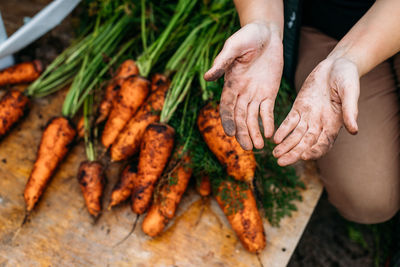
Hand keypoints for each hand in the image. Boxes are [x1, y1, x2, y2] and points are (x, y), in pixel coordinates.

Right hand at [204, 21, 282, 149]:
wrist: (266, 32)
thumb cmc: (247, 37)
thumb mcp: (234, 47)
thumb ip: (222, 62)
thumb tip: (207, 77)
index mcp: (230, 84)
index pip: (227, 107)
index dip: (228, 120)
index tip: (230, 134)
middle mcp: (241, 93)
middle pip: (240, 117)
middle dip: (243, 132)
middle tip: (248, 148)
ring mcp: (255, 94)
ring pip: (253, 118)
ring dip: (255, 132)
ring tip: (259, 147)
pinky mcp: (269, 93)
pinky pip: (267, 111)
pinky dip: (267, 123)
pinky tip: (270, 134)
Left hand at [273, 57, 359, 165]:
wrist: (336, 64)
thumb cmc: (347, 77)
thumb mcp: (350, 91)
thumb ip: (350, 110)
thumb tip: (354, 130)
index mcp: (334, 123)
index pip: (323, 143)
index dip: (314, 151)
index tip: (304, 156)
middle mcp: (320, 124)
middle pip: (305, 143)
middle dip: (294, 153)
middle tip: (281, 162)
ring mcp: (308, 117)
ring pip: (295, 136)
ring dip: (285, 145)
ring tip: (275, 154)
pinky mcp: (299, 108)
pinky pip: (289, 122)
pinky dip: (282, 131)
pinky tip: (274, 138)